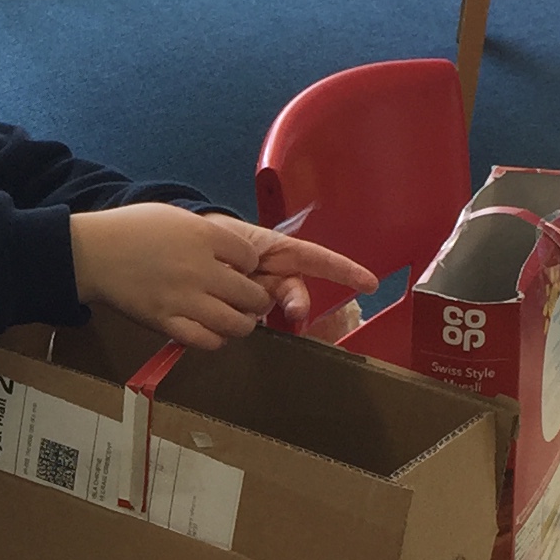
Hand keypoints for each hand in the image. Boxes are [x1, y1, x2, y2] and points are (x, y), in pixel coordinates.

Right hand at [70, 204, 278, 350]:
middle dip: (256, 300)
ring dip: (241, 324)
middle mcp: (201, 269)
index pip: (251, 258)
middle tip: (249, 300)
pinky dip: (215, 339)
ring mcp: (184, 299)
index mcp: (205, 236)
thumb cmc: (130, 229)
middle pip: (252, 295)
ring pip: (236, 324)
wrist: (93, 252)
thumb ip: (207, 235)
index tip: (241, 270)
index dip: (251, 266)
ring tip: (234, 319)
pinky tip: (209, 330)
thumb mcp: (176, 216)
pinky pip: (206, 341)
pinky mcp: (166, 322)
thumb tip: (232, 254)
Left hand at [232, 220, 377, 344]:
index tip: (370, 284)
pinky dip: (236, 322)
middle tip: (296, 311)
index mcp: (282, 252)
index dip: (346, 271)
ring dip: (256, 311)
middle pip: (296, 294)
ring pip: (271, 311)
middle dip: (298, 302)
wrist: (189, 250)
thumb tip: (257, 286)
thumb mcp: (235, 239)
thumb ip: (250, 256)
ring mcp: (261, 297)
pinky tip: (223, 318)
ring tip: (235, 303)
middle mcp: (277, 278)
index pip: (321, 260)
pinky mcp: (243, 313)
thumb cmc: (218, 237)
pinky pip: (248, 322)